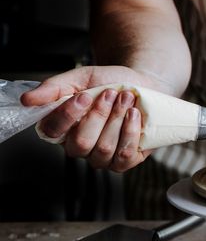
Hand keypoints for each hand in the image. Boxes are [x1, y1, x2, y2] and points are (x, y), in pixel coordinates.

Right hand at [21, 66, 157, 171]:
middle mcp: (79, 147)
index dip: (67, 115)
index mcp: (62, 128)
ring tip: (126, 99)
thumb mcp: (81, 78)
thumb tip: (27, 99)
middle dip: (99, 115)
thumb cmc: (110, 83)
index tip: (84, 96)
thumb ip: (55, 88)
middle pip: (81, 142)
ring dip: (117, 119)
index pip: (52, 131)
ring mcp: (102, 158)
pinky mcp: (125, 162)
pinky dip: (131, 131)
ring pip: (104, 148)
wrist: (143, 85)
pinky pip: (124, 155)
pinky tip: (135, 114)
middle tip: (111, 94)